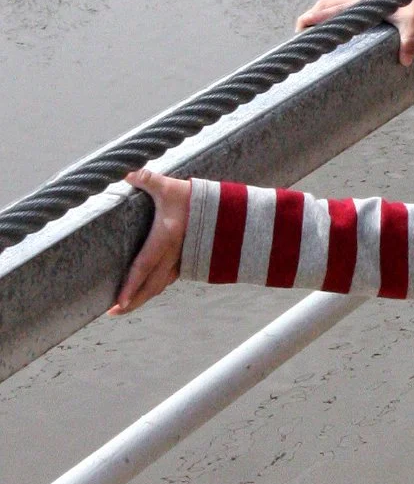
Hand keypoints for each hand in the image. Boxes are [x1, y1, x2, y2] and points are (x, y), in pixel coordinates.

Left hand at [110, 168, 191, 313]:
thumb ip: (145, 178)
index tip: (117, 304)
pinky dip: (157, 286)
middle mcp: (174, 254)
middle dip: (132, 302)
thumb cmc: (197, 197)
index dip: (130, 287)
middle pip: (151, 285)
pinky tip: (149, 288)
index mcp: (166, 238)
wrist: (230, 209)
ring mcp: (184, 259)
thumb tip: (123, 171)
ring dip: (144, 297)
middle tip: (114, 312)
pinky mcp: (191, 260)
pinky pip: (170, 278)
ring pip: (161, 285)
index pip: (143, 267)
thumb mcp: (169, 186)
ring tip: (128, 305)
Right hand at [297, 0, 413, 66]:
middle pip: (324, 6)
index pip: (333, 10)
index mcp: (362, 3)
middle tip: (299, 38)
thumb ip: (410, 40)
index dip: (316, 18)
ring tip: (306, 35)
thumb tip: (405, 61)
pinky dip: (323, 14)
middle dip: (308, 18)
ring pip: (327, 4)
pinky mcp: (358, 1)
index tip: (301, 28)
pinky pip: (334, 6)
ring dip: (315, 16)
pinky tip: (323, 27)